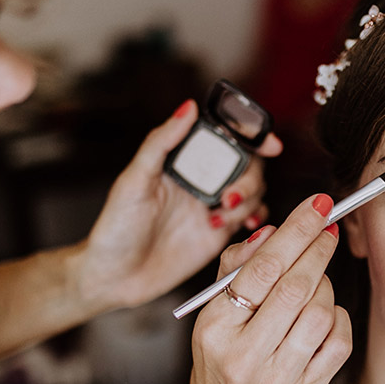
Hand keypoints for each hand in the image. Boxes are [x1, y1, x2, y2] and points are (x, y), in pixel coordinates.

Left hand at [75, 100, 281, 310]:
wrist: (115, 276)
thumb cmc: (116, 227)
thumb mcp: (134, 181)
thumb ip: (161, 143)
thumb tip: (188, 107)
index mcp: (183, 161)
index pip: (225, 139)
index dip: (253, 136)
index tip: (269, 144)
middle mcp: (202, 181)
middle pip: (248, 166)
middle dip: (249, 179)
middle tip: (228, 198)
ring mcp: (212, 207)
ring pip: (254, 193)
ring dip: (247, 203)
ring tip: (216, 220)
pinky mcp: (219, 234)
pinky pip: (251, 221)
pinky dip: (256, 221)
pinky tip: (244, 228)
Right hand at [178, 194, 351, 383]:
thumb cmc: (219, 357)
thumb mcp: (211, 314)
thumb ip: (235, 268)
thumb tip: (272, 231)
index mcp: (215, 329)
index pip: (259, 270)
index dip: (295, 232)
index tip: (319, 207)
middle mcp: (245, 356)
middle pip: (294, 288)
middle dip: (318, 250)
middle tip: (328, 229)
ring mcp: (279, 378)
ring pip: (320, 313)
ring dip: (326, 286)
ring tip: (316, 280)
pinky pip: (338, 341)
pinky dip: (339, 317)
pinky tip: (325, 313)